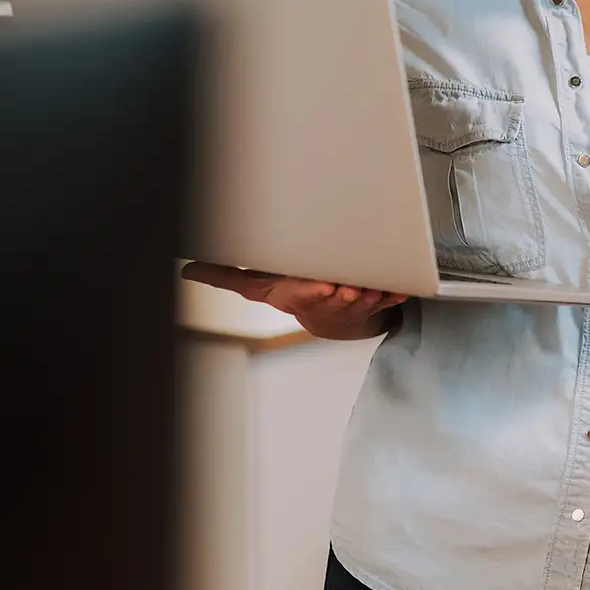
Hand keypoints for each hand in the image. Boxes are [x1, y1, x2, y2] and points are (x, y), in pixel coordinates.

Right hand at [182, 261, 405, 339]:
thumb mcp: (255, 285)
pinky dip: (397, 293)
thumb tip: (186, 270)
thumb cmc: (293, 294)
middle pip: (338, 297)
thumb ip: (224, 275)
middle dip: (346, 294)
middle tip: (353, 287)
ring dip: (373, 295)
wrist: (330, 320)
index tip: (326, 286)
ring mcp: (353, 303)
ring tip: (379, 287)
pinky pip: (390, 298)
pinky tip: (404, 288)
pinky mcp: (376, 301)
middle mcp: (328, 299)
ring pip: (366, 300)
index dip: (316, 291)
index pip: (306, 294)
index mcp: (300, 295)